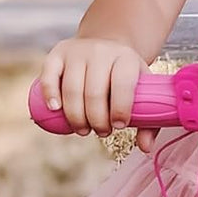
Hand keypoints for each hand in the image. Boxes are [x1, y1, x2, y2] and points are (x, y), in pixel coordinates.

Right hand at [39, 37, 158, 152]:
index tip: (119, 126)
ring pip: (71, 88)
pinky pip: (49, 76)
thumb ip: (147, 121)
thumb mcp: (141, 91)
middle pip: (94, 92)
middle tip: (101, 131)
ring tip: (83, 129)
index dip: (120, 109)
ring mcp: (77, 52)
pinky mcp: (57, 54)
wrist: (106, 48)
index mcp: (126, 58)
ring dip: (75, 116)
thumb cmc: (123, 77)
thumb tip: (146, 148)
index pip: (122, 84)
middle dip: (97, 120)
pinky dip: (50, 94)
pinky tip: (55, 110)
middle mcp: (101, 51)